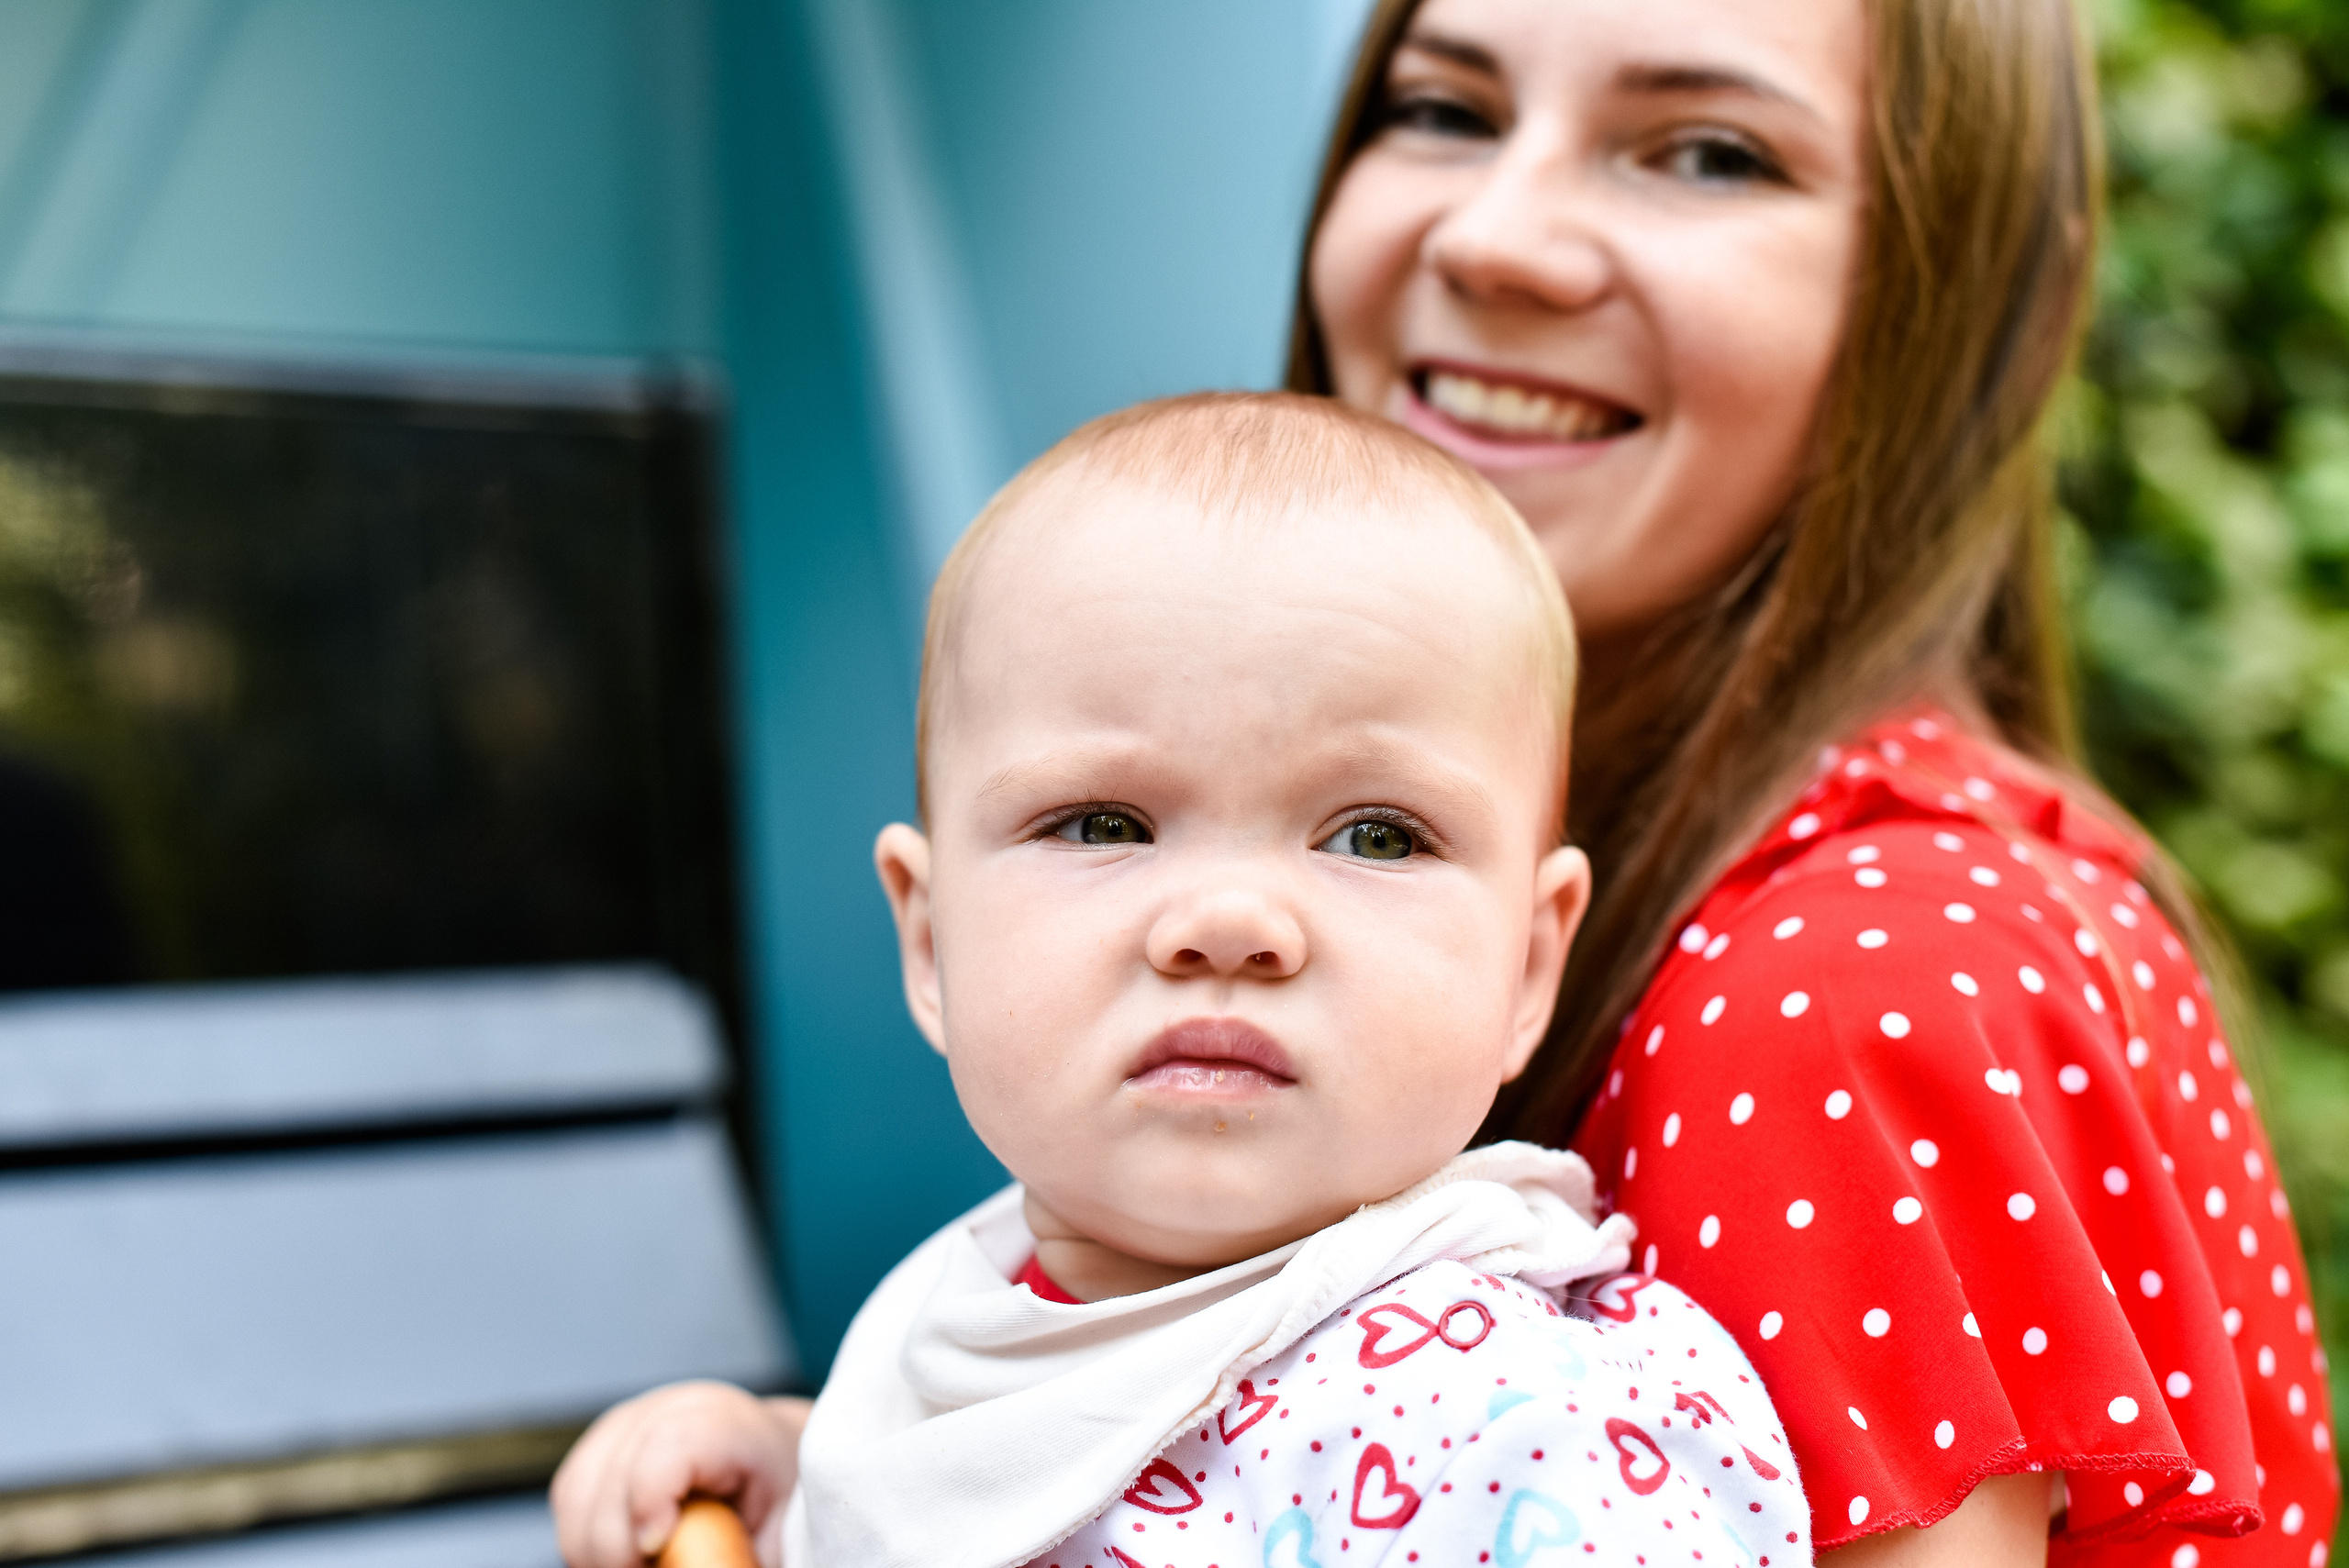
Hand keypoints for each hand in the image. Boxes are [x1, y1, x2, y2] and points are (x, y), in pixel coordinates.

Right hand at [550, 1382, 811, 1566]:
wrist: (770, 1458)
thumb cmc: (779, 1498)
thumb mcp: (776, 1529)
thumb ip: (737, 1554)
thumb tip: (715, 1564)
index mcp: (723, 1422)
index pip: (669, 1445)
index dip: (650, 1498)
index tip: (653, 1547)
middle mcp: (667, 1409)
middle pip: (609, 1481)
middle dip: (617, 1547)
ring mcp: (626, 1421)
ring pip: (576, 1494)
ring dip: (594, 1547)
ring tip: (641, 1563)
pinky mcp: (600, 1444)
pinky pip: (569, 1497)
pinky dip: (584, 1535)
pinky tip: (623, 1550)